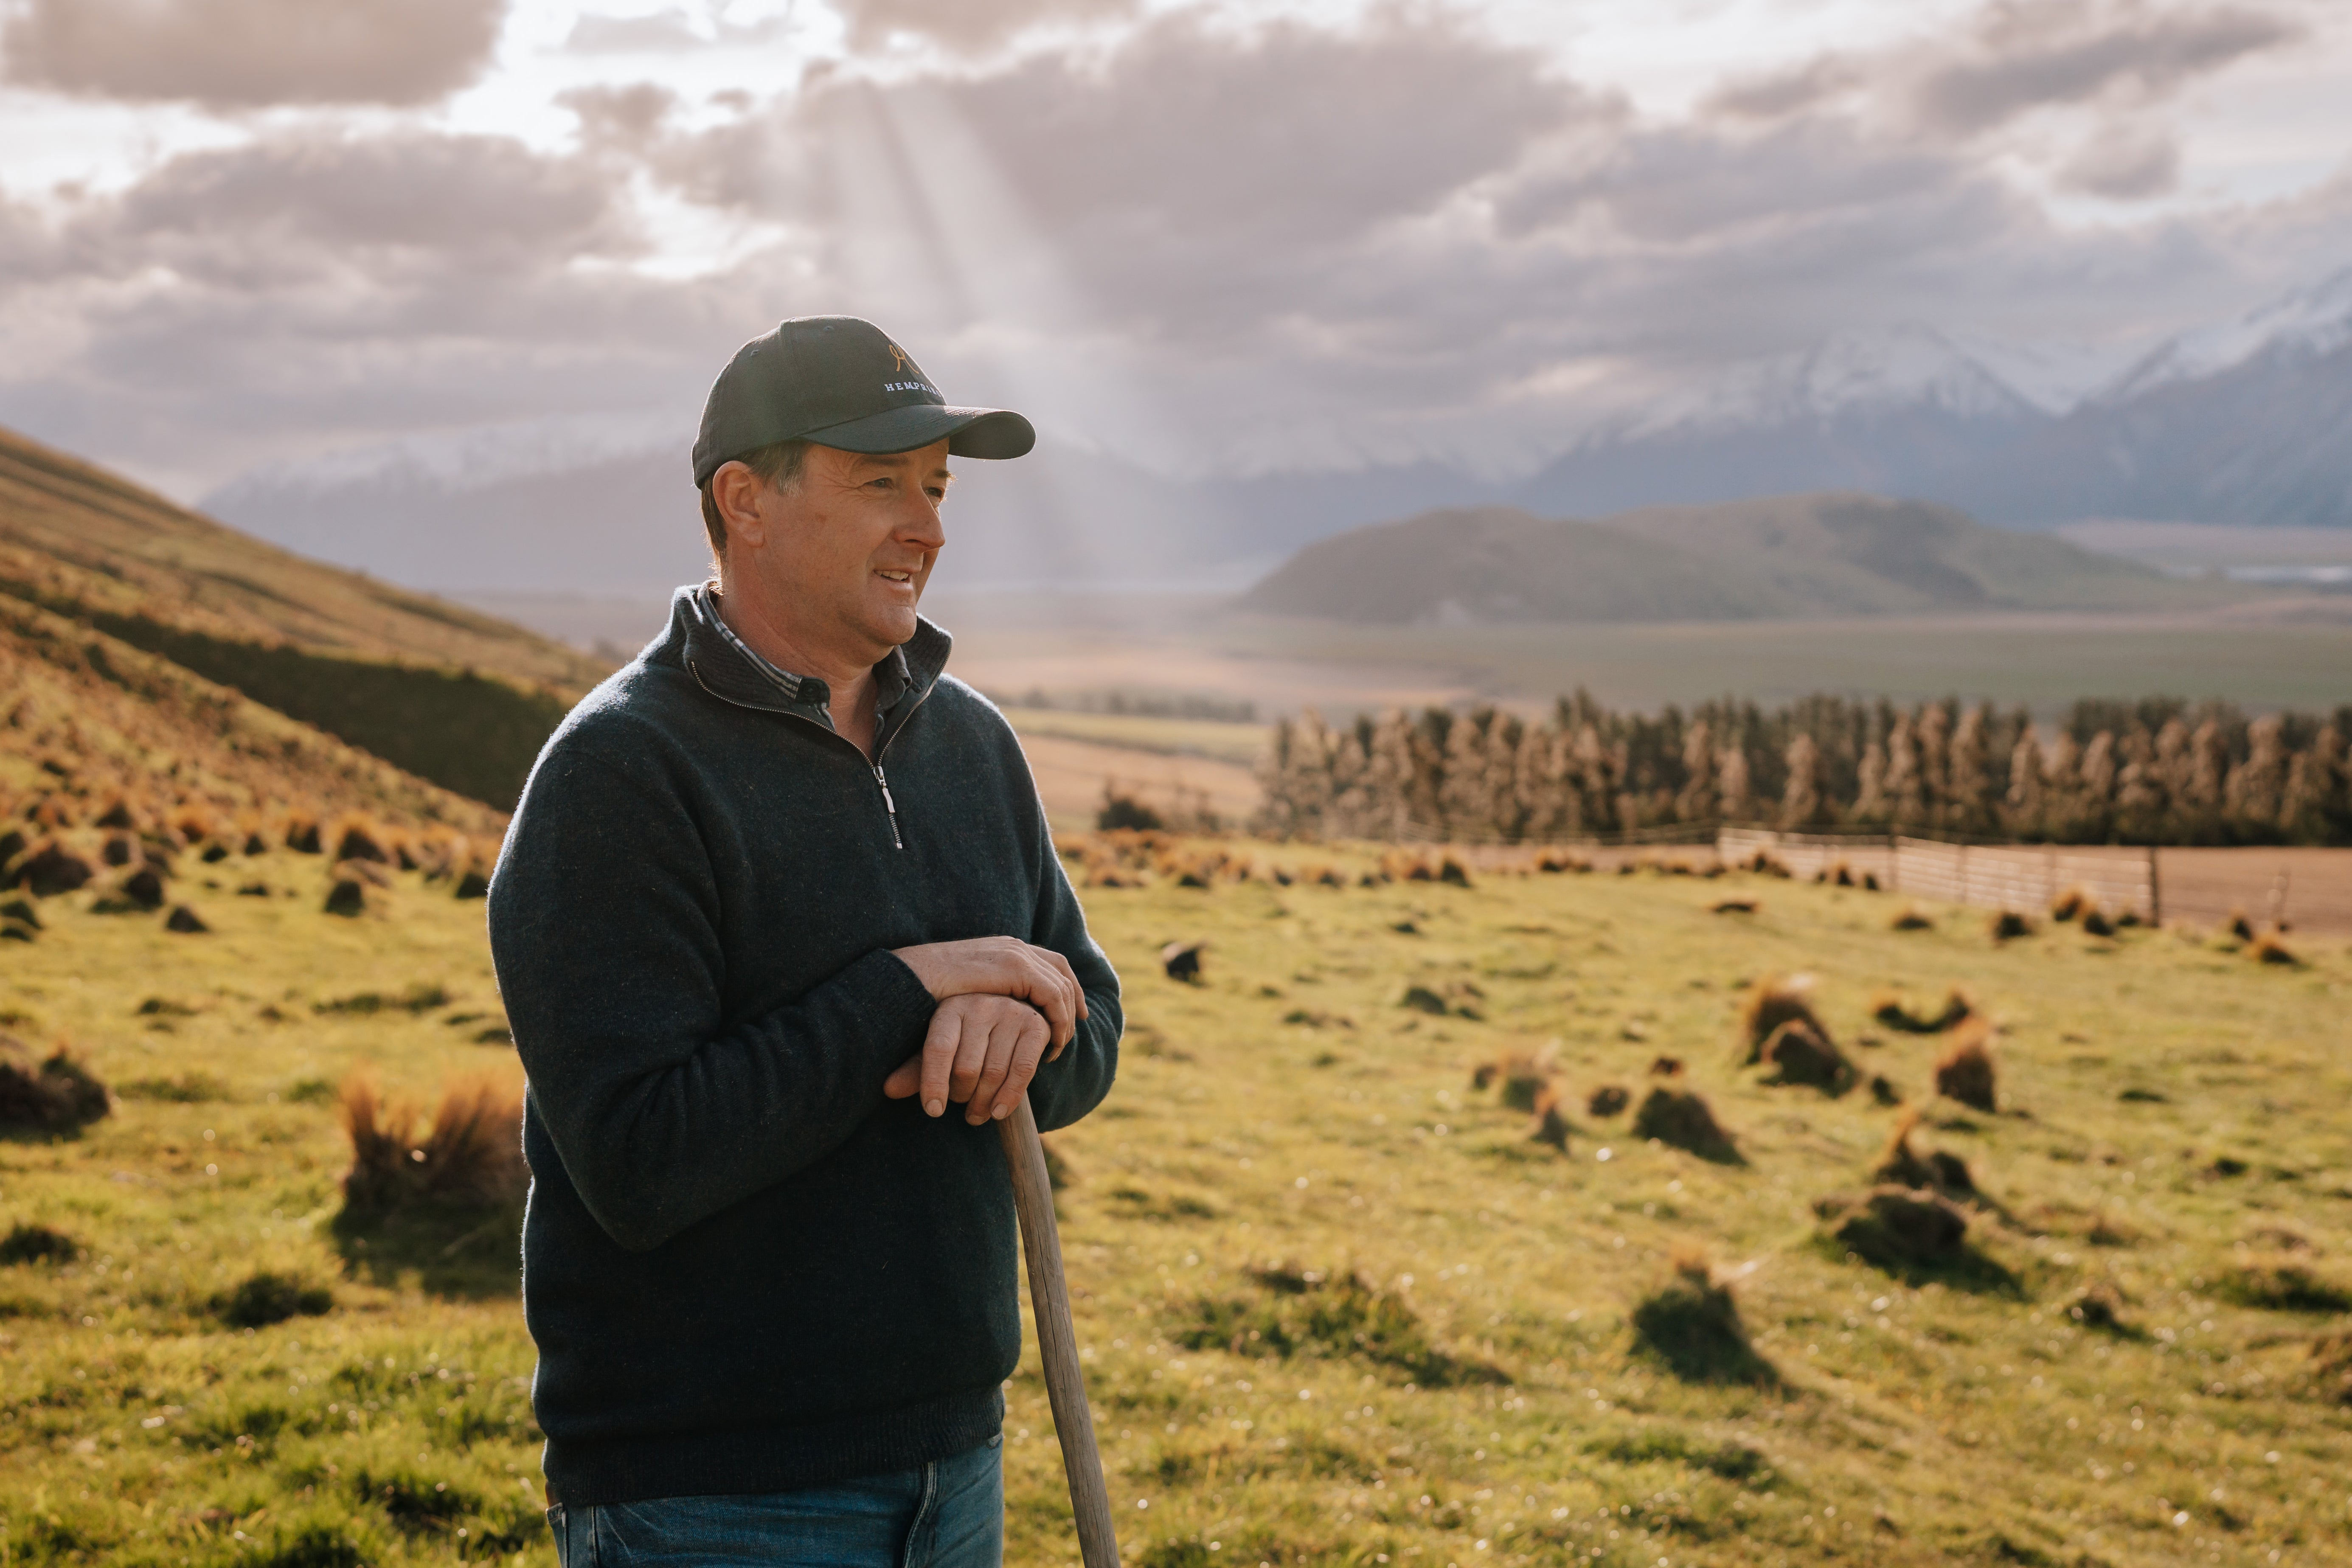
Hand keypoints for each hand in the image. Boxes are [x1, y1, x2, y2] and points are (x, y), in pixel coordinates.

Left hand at [883, 993, 1055, 1123]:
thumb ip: (918, 1070)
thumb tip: (888, 1089)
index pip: (937, 1048)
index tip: (933, 1111)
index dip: (933, 1083)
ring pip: (993, 1072)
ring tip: (976, 1115)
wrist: (1013, 1015)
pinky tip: (998, 1113)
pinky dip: (1010, 1098)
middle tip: (960, 1106)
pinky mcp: (1035, 1025)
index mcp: (950, 1006)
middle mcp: (980, 1004)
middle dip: (961, 1097)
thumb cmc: (968, 1038)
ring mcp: (1010, 1012)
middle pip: (966, 1067)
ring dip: (984, 1104)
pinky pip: (1022, 1070)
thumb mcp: (942, 1050)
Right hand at [891, 936, 1086, 1049]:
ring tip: (1059, 1045)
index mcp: (1004, 947)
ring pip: (1060, 985)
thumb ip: (989, 993)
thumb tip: (1000, 1013)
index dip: (1067, 984)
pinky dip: (1057, 1019)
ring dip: (1066, 1016)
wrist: (910, 979)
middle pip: (1061, 969)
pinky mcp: (1014, 968)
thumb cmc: (928, 991)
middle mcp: (1014, 946)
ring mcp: (1015, 954)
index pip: (1050, 961)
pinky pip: (1052, 994)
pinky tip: (1051, 1042)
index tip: (1073, 1010)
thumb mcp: (968, 990)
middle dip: (1075, 998)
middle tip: (1078, 1026)